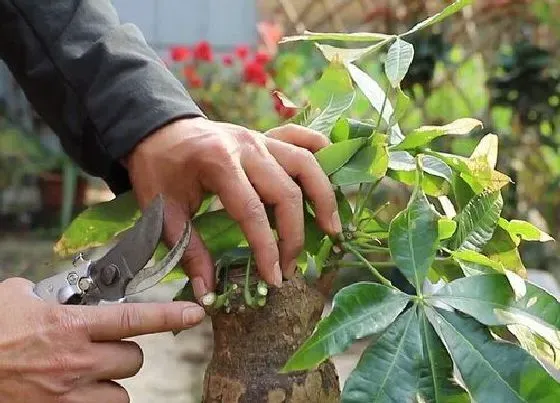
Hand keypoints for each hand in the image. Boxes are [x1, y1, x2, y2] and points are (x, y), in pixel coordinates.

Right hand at [0, 278, 204, 402]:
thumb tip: (60, 290)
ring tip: (90, 373)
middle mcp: (77, 359)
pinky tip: (80, 392)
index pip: (134, 318)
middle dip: (125, 353)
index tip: (195, 312)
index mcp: (71, 325)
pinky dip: (97, 401)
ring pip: (121, 390)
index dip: (170, 315)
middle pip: (134, 359)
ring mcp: (69, 392)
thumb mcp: (17, 299)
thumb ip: (47, 292)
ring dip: (111, 381)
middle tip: (104, 349)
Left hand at [126, 117, 340, 297]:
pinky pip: (300, 137)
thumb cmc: (157, 168)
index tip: (274, 279)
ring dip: (323, 197)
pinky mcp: (266, 135)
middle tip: (291, 267)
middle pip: (287, 192)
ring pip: (305, 164)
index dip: (267, 249)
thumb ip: (188, 250)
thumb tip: (208, 291)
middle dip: (294, 235)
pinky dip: (319, 150)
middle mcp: (247, 147)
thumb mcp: (163, 210)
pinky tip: (332, 169)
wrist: (155, 127)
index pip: (253, 213)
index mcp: (219, 163)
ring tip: (331, 228)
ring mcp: (260, 137)